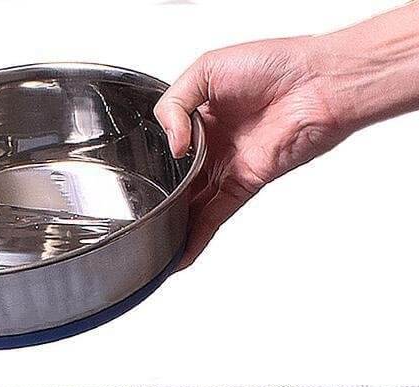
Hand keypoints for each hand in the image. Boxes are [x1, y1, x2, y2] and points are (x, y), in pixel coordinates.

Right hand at [155, 37, 348, 267]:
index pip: (166, 144)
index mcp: (202, 116)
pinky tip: (180, 254)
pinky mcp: (243, 184)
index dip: (150, 156)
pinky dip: (196, 237)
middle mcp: (214, 145)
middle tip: (139, 212)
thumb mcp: (207, 68)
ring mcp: (228, 167)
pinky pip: (214, 216)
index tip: (134, 167)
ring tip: (152, 242)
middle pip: (177, 179)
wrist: (319, 84)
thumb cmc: (277, 64)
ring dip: (174, 224)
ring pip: (192, 203)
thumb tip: (172, 147)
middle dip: (160, 198)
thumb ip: (174, 104)